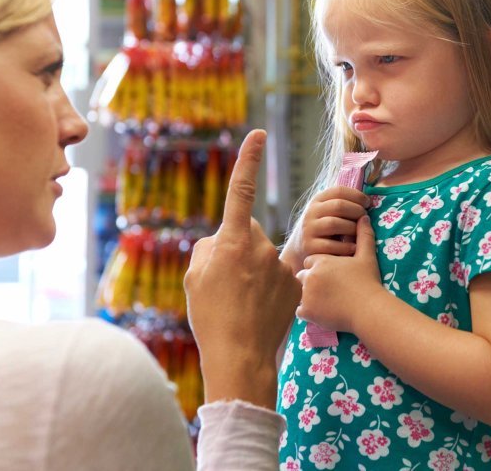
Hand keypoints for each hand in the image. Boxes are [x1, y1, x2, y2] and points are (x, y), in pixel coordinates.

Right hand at [185, 129, 301, 409]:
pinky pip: (278, 274)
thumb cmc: (211, 316)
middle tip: (225, 282)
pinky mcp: (296, 282)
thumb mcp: (195, 278)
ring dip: (253, 270)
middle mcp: (261, 246)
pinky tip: (260, 308)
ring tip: (241, 302)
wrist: (240, 355)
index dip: (249, 160)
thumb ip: (208, 248)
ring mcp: (281, 265)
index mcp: (232, 241)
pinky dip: (269, 286)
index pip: (241, 190)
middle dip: (237, 247)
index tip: (258, 134)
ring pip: (263, 256)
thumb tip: (222, 240)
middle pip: (247, 233)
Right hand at [283, 186, 369, 272]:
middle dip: (357, 211)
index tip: (368, 203)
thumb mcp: (328, 212)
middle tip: (365, 218)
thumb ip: (343, 204)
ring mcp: (309, 229)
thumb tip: (369, 200)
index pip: (338, 190)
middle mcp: (311, 212)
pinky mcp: (309, 247)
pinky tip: (354, 248)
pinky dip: (346, 247)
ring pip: (334, 224)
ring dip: (352, 228)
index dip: (356, 195)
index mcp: (318, 200)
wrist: (301, 249)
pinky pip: (331, 245)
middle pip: (338, 205)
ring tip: (360, 233)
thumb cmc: (324, 229)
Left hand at [296, 215, 383, 334]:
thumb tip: (363, 217)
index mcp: (321, 261)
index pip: (311, 261)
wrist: (368, 308)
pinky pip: (300, 310)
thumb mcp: (367, 256)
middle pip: (303, 276)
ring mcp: (306, 294)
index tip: (331, 274)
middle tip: (327, 289)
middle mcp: (310, 275)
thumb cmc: (368, 281)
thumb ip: (363, 235)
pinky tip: (321, 311)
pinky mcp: (307, 311)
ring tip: (325, 301)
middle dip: (312, 281)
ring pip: (300, 293)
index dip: (320, 267)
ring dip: (308, 296)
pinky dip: (308, 311)